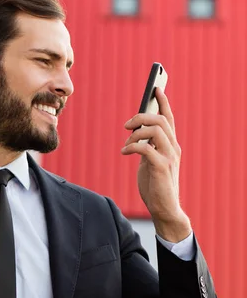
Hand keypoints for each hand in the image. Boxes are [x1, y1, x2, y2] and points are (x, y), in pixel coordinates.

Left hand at [121, 87, 191, 241]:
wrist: (164, 208)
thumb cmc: (156, 185)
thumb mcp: (151, 162)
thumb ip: (148, 147)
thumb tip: (136, 135)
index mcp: (171, 145)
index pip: (170, 118)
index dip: (163, 102)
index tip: (156, 89)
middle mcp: (173, 148)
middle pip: (161, 120)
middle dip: (140, 117)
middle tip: (126, 125)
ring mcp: (169, 157)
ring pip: (156, 130)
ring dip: (136, 133)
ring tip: (126, 144)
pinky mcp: (161, 167)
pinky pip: (147, 148)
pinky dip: (132, 147)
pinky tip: (125, 152)